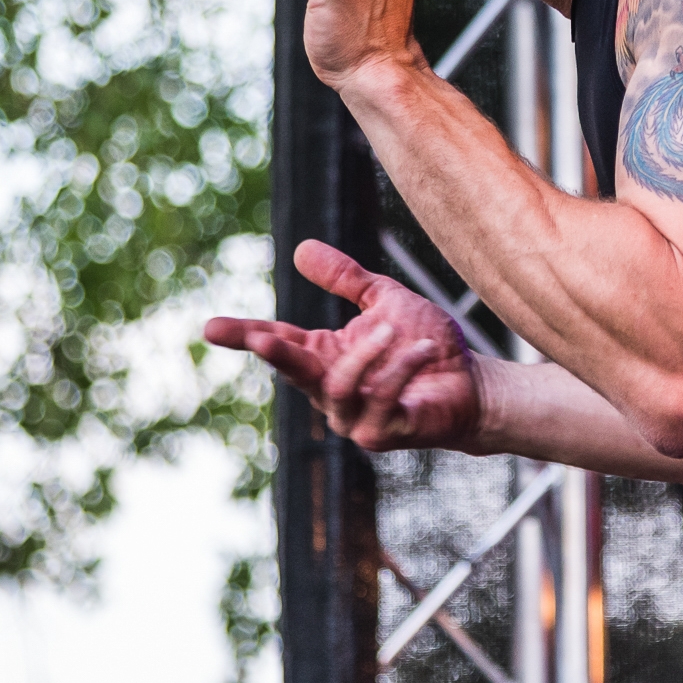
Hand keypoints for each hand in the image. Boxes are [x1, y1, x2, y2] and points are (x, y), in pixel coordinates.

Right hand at [203, 239, 481, 452]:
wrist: (472, 385)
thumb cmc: (426, 344)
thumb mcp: (385, 300)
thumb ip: (345, 279)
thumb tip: (301, 248)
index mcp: (325, 357)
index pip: (277, 343)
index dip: (244, 335)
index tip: (209, 327)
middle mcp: (330, 391)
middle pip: (293, 371)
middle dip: (275, 355)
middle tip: (259, 339)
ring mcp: (353, 418)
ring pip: (339, 386)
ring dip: (365, 354)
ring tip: (394, 329)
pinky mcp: (381, 434)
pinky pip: (380, 401)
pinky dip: (400, 370)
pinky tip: (422, 349)